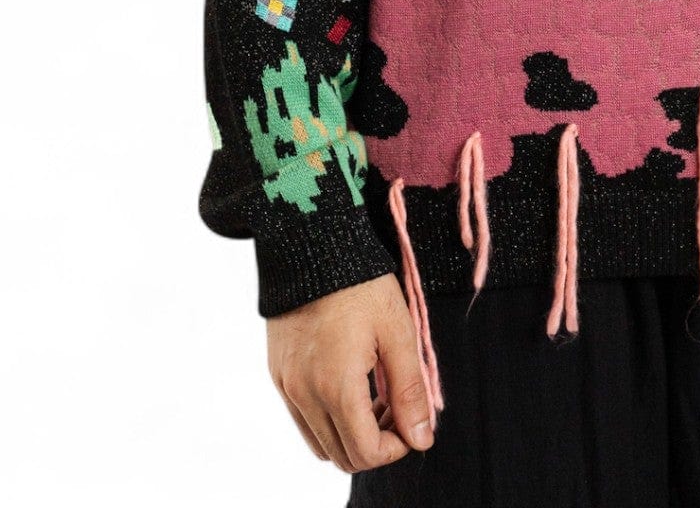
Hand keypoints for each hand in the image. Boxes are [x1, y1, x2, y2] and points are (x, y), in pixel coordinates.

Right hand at [266, 273, 434, 472]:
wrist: (313, 244)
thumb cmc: (361, 284)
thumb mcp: (397, 332)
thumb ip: (410, 391)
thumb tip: (422, 439)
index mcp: (336, 386)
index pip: (366, 453)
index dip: (396, 447)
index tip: (412, 420)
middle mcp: (304, 395)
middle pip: (342, 456)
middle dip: (376, 443)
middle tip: (396, 407)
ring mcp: (286, 387)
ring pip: (320, 443)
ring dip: (351, 434)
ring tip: (375, 396)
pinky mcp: (278, 375)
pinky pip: (302, 419)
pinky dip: (328, 418)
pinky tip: (350, 383)